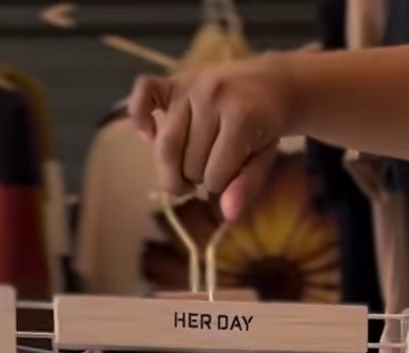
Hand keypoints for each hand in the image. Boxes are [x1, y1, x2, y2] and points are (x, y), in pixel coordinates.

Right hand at [129, 57, 292, 222]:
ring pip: (166, 145)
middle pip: (185, 162)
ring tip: (189, 163)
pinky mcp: (174, 80)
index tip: (229, 173)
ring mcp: (191, 86)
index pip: (213, 177)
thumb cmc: (264, 128)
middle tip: (207, 171)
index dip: (220, 185)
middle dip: (195, 177)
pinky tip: (149, 135)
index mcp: (241, 118)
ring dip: (175, 164)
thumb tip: (228, 215)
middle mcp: (211, 97)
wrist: (269, 83)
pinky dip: (139, 116)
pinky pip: (144, 91)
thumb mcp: (264, 159)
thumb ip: (247, 186)